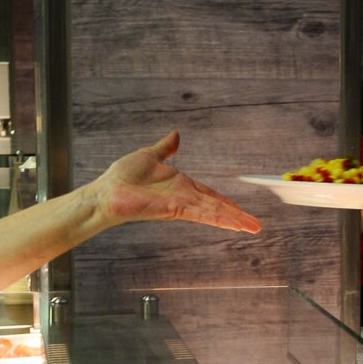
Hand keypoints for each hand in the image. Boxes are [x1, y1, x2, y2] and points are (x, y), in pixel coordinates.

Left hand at [90, 132, 261, 233]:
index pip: (210, 195)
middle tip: (256, 226)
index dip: (226, 203)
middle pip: (217, 206)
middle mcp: (184, 197)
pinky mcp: (174, 209)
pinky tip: (232, 224)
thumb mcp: (149, 156)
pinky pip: (201, 213)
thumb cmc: (123, 176)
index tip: (240, 211)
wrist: (106, 191)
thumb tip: (176, 135)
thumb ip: (166, 148)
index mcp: (181, 185)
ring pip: (213, 211)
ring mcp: (180, 205)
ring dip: (233, 219)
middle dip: (237, 216)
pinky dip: (217, 217)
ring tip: (252, 228)